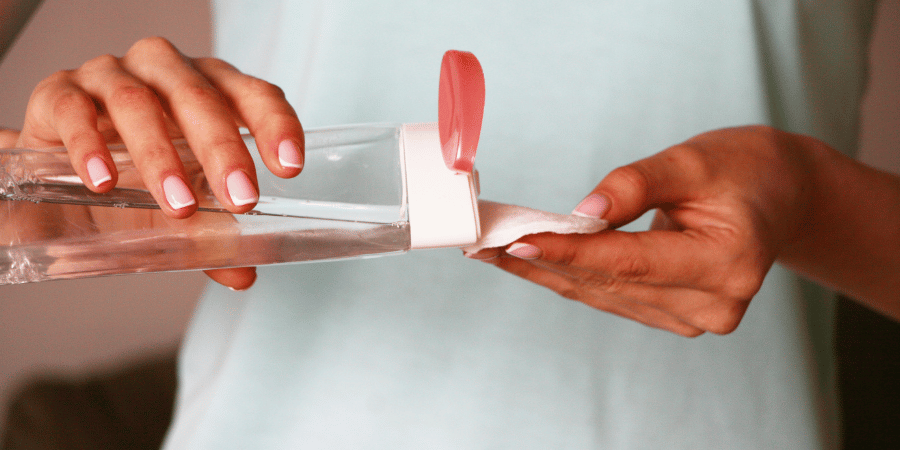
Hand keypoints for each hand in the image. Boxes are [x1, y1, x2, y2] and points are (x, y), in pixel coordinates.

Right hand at [16, 37, 305, 288]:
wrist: (56, 178)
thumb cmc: (132, 180)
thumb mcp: (177, 210)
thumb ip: (210, 238)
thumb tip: (243, 273)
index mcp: (209, 89)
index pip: (253, 94)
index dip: (275, 124)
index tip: (290, 167)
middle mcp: (164, 72)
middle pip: (198, 96)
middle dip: (223, 150)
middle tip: (241, 199)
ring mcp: (109, 76)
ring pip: (138, 101)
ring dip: (160, 156)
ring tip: (179, 207)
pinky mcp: (58, 93)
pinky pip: (73, 109)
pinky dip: (89, 146)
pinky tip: (103, 182)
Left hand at [470, 126, 821, 336]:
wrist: (778, 194)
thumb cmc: (743, 169)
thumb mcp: (694, 159)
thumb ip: (637, 184)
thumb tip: (582, 212)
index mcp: (729, 262)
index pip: (631, 262)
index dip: (571, 253)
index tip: (518, 243)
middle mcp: (714, 302)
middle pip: (609, 284)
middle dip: (541, 263)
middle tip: (483, 244)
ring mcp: (697, 316)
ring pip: (603, 295)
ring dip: (547, 273)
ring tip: (493, 252)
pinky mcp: (679, 315)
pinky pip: (614, 296)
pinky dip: (572, 276)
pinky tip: (533, 262)